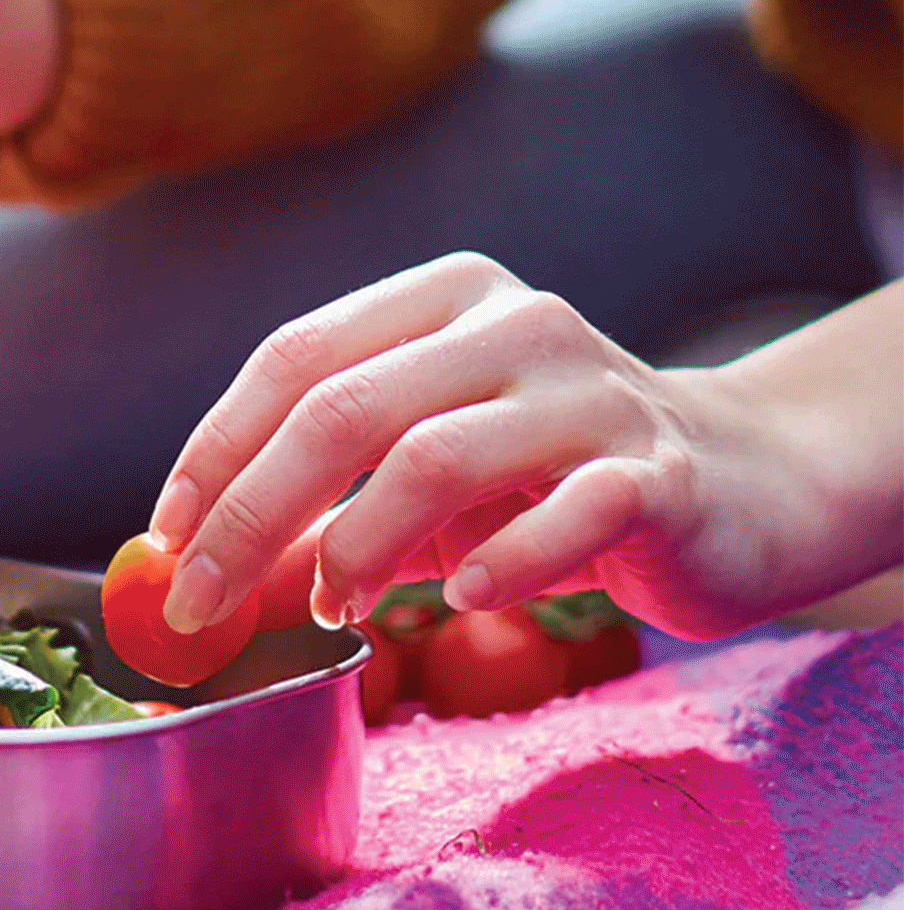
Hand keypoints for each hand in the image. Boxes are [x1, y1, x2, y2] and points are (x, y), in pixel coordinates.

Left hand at [144, 253, 841, 642]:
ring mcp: (593, 390)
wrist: (745, 486)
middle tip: (202, 602)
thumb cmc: (551, 479)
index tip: (165, 537)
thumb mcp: (424, 480)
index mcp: (442, 299)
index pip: (295, 356)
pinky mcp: (661, 472)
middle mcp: (513, 322)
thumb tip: (197, 572)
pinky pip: (563, 515)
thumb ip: (324, 509)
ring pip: (434, 457)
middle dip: (252, 513)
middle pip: (342, 408)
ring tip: (334, 610)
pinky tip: (461, 601)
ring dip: (357, 549)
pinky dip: (498, 565)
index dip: (216, 449)